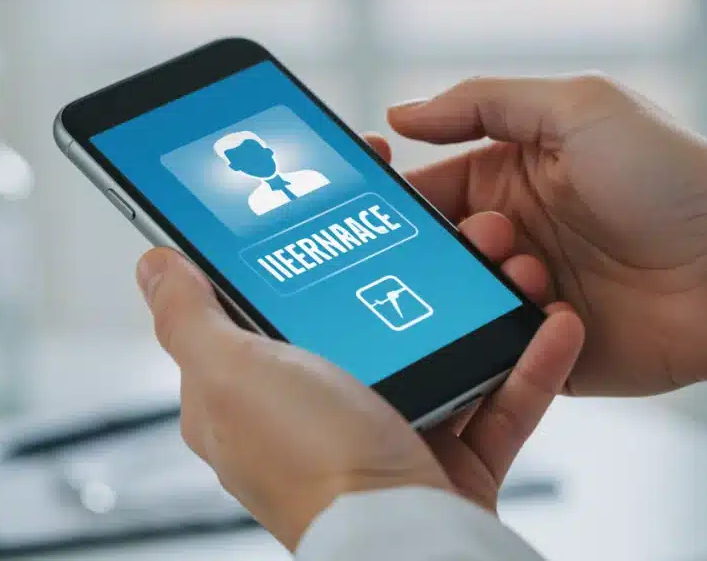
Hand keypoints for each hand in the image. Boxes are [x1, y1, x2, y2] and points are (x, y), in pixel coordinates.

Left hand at [137, 241, 581, 549]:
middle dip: (413, 259)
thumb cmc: (309, 464)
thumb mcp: (231, 374)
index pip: (272, 293)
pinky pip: (499, 401)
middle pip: (368, 311)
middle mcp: (319, 410)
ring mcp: (388, 434)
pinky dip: (530, 363)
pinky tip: (553, 321)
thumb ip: (190, 317)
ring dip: (482, 300)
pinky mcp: (452, 461)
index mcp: (255, 390)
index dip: (302, 234)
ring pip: (443, 347)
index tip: (343, 181)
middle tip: (445, 215)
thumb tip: (152, 264)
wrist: (406, 544)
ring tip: (508, 259)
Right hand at [381, 74, 706, 394]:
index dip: (394, 197)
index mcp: (511, 175)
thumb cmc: (671, 178)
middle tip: (489, 236)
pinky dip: (503, 335)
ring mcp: (527, 294)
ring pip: (457, 302)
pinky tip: (548, 310)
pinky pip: (494, 351)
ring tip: (531, 270)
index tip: (369, 203)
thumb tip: (400, 113)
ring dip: (480, 286)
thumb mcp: (582, 108)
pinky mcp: (546, 349)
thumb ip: (486, 102)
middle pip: (434, 249)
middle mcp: (512, 234)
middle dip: (442, 244)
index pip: (428, 187)